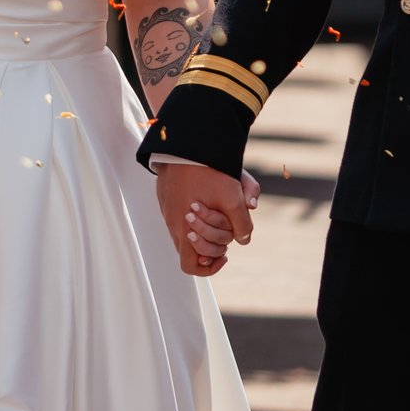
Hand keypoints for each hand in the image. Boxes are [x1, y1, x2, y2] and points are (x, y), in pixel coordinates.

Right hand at [154, 161, 253, 276]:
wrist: (186, 143)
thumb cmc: (209, 170)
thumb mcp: (233, 196)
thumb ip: (242, 222)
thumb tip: (244, 238)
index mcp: (184, 229)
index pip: (191, 266)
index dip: (209, 267)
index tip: (225, 254)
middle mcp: (172, 223)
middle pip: (190, 251)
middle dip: (212, 246)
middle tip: (226, 234)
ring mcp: (167, 209)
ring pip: (185, 232)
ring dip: (204, 230)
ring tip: (218, 216)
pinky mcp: (165, 196)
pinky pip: (178, 215)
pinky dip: (194, 216)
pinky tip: (207, 200)